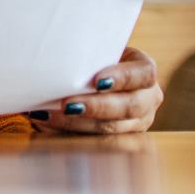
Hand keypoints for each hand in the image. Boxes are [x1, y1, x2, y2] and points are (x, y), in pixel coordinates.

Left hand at [27, 46, 161, 134]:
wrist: (91, 77)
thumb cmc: (93, 59)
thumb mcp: (97, 51)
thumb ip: (87, 53)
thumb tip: (58, 54)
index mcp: (145, 72)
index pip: (145, 73)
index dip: (124, 77)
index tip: (97, 81)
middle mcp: (147, 99)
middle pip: (130, 106)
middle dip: (97, 107)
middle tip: (67, 105)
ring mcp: (137, 123)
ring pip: (112, 128)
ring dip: (77, 123)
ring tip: (48, 115)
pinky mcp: (120, 139)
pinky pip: (96, 141)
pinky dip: (69, 133)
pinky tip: (47, 125)